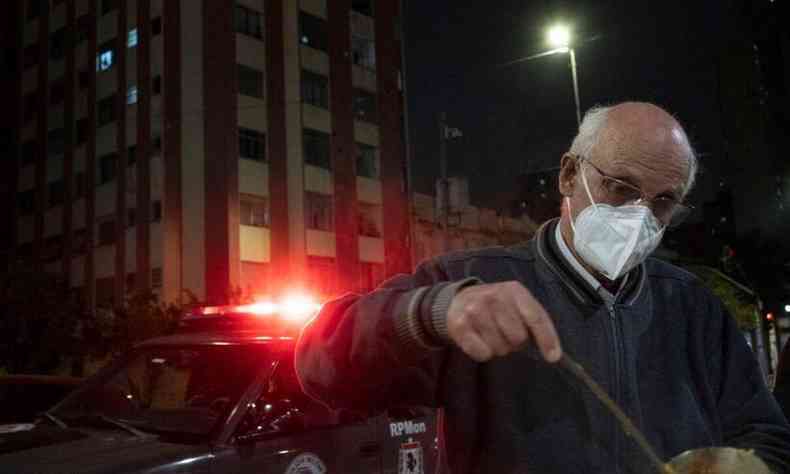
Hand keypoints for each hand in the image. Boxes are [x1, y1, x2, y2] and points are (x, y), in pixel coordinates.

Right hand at [446, 281, 561, 362]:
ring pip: (500, 348)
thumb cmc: (496, 306)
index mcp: (514, 291)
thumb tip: (554, 353)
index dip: (547, 339)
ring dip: (499, 347)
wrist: (459, 300)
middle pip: (518, 337)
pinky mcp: (460, 325)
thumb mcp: (518, 303)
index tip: (553, 357)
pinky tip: (478, 340)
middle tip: (506, 334)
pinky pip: (482, 353)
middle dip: (515, 342)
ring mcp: (475, 310)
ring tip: (492, 335)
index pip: (535, 317)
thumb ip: (535, 321)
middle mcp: (494, 297)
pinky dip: (483, 352)